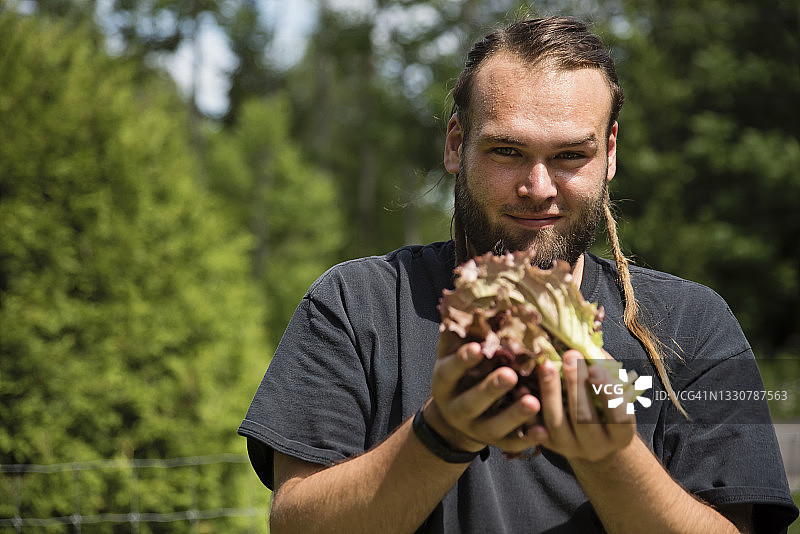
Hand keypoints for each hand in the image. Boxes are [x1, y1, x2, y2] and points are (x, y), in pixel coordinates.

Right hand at [424, 342, 542, 454]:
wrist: (455, 420)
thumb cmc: (460, 375)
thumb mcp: (450, 355)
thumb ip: (459, 334)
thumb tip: (467, 299)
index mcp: (444, 383)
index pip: (450, 371)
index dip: (462, 361)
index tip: (478, 348)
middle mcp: (457, 409)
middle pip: (473, 401)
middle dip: (491, 389)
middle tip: (510, 374)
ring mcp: (476, 429)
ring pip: (494, 426)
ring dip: (514, 415)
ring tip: (535, 402)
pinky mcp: (496, 443)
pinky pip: (512, 444)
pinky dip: (529, 439)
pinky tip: (545, 431)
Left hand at [531, 350, 635, 461]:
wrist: (590, 442)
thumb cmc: (604, 405)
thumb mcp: (612, 391)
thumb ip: (604, 369)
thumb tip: (587, 340)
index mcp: (620, 435)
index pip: (619, 416)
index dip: (608, 393)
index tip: (596, 368)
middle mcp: (597, 447)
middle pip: (585, 419)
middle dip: (576, 385)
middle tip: (570, 356)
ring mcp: (570, 449)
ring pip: (557, 423)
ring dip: (550, 392)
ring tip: (546, 366)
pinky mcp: (547, 445)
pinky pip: (533, 428)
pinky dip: (528, 408)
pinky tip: (522, 388)